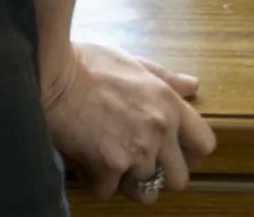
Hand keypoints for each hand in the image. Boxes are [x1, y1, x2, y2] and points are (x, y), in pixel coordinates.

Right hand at [42, 43, 216, 203]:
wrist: (49, 71)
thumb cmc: (86, 63)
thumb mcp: (131, 62)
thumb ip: (164, 78)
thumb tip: (193, 86)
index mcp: (168, 104)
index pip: (204, 144)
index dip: (189, 153)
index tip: (171, 152)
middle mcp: (159, 131)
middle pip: (178, 179)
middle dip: (157, 175)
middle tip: (135, 163)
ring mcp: (136, 151)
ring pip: (144, 191)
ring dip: (125, 181)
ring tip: (107, 163)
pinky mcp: (109, 165)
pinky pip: (107, 190)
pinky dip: (94, 180)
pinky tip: (83, 160)